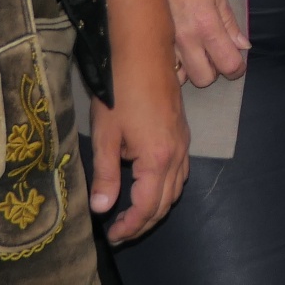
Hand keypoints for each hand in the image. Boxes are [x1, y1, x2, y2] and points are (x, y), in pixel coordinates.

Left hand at [90, 71, 188, 243]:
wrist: (144, 50)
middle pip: (166, 202)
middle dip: (144, 222)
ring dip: (157, 206)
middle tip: (120, 230)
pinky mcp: (182, 131)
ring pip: (177, 187)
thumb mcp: (106, 135)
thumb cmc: (120, 89)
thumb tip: (101, 208)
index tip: (112, 234)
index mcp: (158, 158)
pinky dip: (167, 187)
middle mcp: (177, 153)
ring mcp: (183, 141)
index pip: (148, 206)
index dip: (131, 226)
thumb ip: (105, 174)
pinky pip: (181, 170)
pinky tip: (149, 184)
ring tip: (132, 213)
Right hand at [160, 0, 248, 87]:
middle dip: (214, 71)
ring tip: (196, 52)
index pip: (227, 63)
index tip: (238, 62)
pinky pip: (166, 67)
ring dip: (193, 69)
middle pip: (204, 79)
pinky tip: (180, 52)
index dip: (237, 68)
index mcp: (206, 24)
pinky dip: (175, 66)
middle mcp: (185, 39)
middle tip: (215, 54)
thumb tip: (242, 45)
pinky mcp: (152, 41)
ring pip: (182, 78)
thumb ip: (229, 21)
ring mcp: (166, 42)